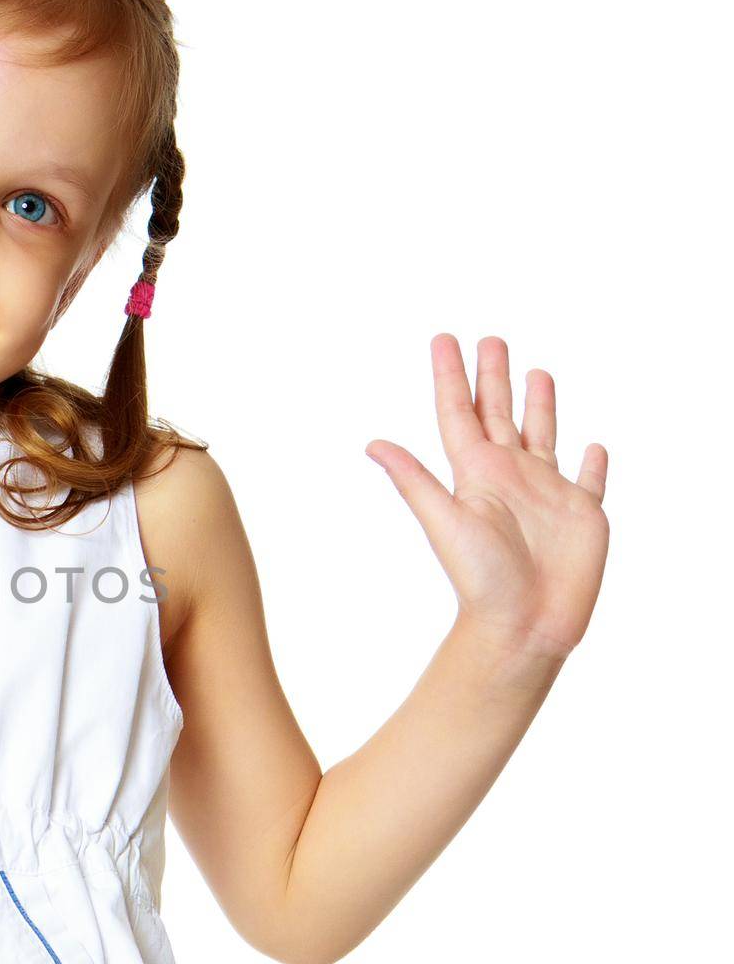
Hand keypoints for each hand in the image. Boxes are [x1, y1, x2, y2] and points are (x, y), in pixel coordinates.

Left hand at [365, 334, 609, 663]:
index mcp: (476, 472)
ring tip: (538, 372)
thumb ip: (413, 479)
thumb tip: (371, 443)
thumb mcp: (444, 520)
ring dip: (540, 405)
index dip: (451, 376)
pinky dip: (592, 463)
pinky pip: (589, 481)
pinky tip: (592, 446)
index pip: (459, 412)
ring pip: (543, 435)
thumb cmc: (480, 578)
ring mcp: (547, 493)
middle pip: (500, 414)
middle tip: (490, 340)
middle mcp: (510, 476)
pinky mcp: (582, 514)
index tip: (444, 339)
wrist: (523, 624)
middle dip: (494, 377)